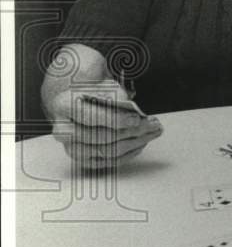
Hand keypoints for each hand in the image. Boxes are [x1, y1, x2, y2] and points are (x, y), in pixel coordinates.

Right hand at [46, 85, 162, 169]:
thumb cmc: (94, 92)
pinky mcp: (82, 159)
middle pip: (100, 137)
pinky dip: (128, 154)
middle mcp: (63, 129)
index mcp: (64, 105)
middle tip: (153, 125)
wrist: (78, 103)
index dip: (116, 119)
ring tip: (152, 133)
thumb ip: (115, 95)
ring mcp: (71, 147)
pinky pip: (107, 162)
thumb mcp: (103, 84)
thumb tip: (132, 109)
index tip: (137, 118)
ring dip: (134, 143)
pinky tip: (141, 143)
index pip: (91, 117)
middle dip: (132, 132)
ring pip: (106, 151)